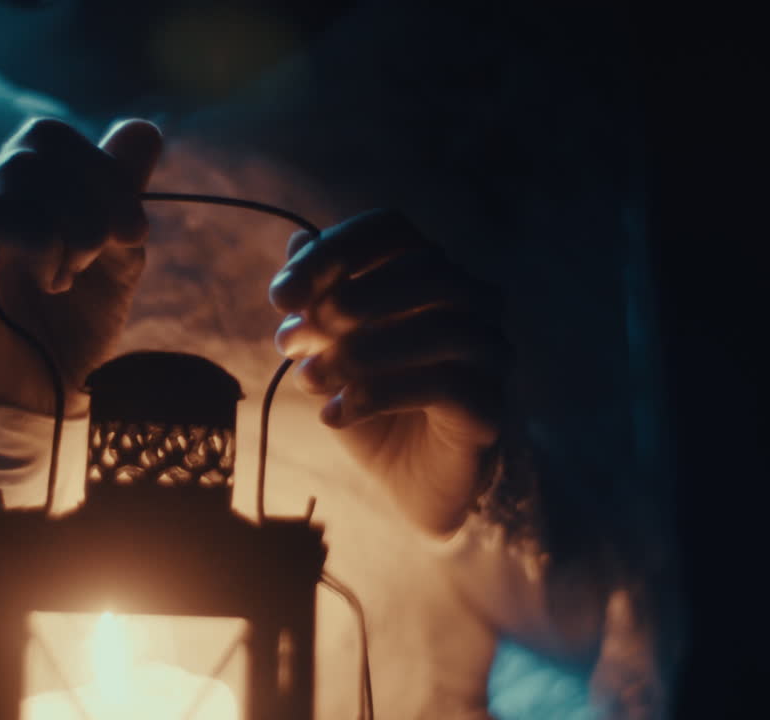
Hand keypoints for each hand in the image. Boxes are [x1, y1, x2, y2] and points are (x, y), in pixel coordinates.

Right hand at [0, 118, 162, 415]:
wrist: (59, 395)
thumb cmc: (76, 322)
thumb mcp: (117, 254)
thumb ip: (123, 191)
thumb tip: (142, 128)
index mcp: (18, 187)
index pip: (45, 137)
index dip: (100, 175)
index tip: (132, 234)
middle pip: (18, 163)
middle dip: (80, 220)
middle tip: (85, 268)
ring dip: (28, 237)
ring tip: (53, 280)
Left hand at [269, 210, 509, 536]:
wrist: (409, 482)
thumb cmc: (371, 401)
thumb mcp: (330, 349)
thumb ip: (319, 297)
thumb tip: (297, 240)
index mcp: (430, 273)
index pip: (391, 230)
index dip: (334, 252)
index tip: (280, 297)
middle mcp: (472, 301)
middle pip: (421, 270)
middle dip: (341, 302)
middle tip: (288, 342)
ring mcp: (489, 352)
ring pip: (436, 327)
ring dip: (354, 352)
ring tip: (306, 380)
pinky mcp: (488, 406)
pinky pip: (440, 386)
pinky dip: (375, 396)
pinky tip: (334, 415)